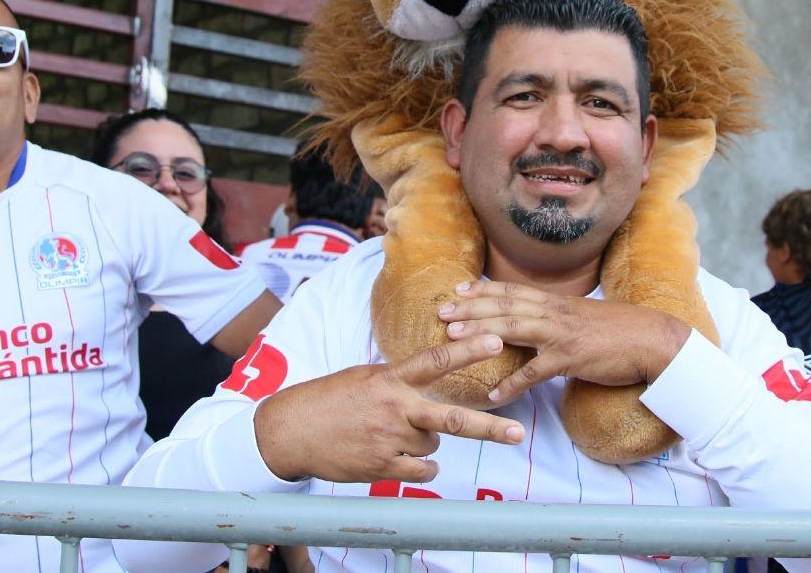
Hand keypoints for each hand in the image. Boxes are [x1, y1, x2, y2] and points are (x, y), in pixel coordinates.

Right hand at [253, 335, 524, 482]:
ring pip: (434, 442)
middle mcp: (395, 408)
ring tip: (393, 432)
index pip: (436, 361)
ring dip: (424, 439)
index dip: (468, 350)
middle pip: (451, 418)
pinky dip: (421, 465)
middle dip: (489, 427)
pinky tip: (399, 455)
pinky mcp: (382, 466)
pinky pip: (422, 468)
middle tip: (519, 433)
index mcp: (391, 379)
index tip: (496, 341)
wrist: (292, 430)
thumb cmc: (332, 399)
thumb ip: (400, 380)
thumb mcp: (366, 377)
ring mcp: (389, 439)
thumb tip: (431, 383)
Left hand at [438, 280, 690, 404]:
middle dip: (471, 307)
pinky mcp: (571, 358)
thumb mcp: (583, 316)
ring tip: (454, 339)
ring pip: (513, 328)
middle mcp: (554, 312)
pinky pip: (536, 372)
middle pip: (504, 305)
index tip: (458, 289)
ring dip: (481, 332)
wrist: (652, 339)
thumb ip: (557, 316)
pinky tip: (495, 394)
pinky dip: (513, 383)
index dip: (483, 289)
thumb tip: (537, 319)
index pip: (513, 290)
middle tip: (442, 312)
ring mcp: (561, 334)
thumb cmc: (619, 330)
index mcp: (556, 301)